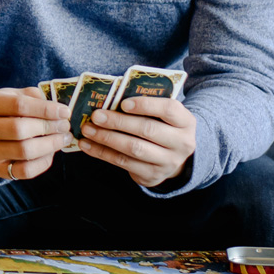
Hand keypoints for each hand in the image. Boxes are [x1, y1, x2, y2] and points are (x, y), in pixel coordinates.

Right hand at [0, 88, 70, 181]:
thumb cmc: (8, 112)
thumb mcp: (16, 96)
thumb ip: (35, 98)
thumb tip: (59, 110)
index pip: (18, 105)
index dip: (45, 109)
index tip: (65, 112)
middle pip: (19, 129)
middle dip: (48, 127)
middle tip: (65, 126)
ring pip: (24, 151)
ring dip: (50, 145)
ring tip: (63, 139)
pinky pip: (25, 170)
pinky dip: (43, 162)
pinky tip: (51, 153)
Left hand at [78, 95, 196, 187]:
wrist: (174, 157)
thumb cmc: (162, 126)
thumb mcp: (163, 114)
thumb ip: (146, 105)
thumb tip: (110, 97)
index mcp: (186, 122)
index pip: (169, 110)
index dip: (146, 105)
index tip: (123, 102)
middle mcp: (182, 143)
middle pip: (147, 130)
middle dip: (118, 122)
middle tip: (96, 116)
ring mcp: (168, 162)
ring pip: (134, 149)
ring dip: (107, 138)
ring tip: (87, 130)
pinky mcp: (152, 176)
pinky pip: (124, 163)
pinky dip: (103, 153)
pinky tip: (88, 145)